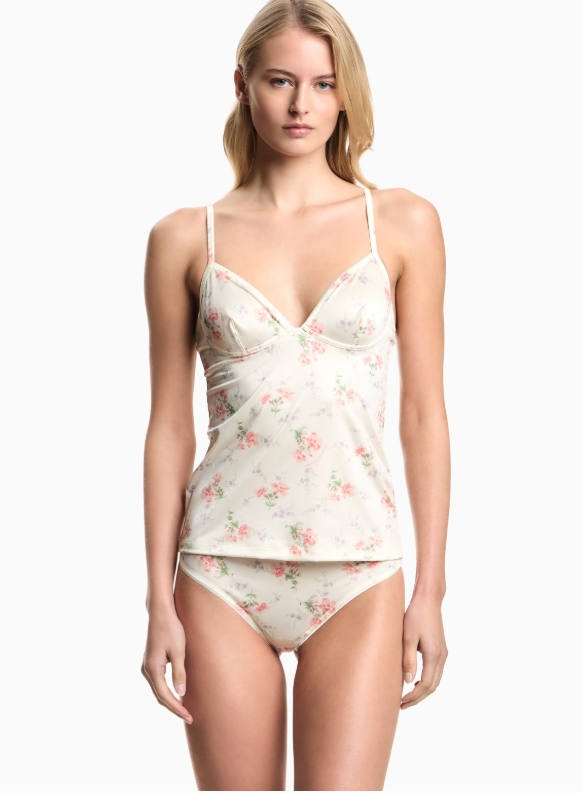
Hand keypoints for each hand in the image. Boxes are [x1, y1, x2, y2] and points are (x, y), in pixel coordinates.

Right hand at [141, 605, 192, 723]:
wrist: (160, 612)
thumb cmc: (171, 629)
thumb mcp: (179, 651)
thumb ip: (180, 673)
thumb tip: (181, 694)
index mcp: (152, 669)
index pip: (165, 695)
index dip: (177, 708)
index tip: (189, 716)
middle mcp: (146, 669)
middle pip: (160, 695)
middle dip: (174, 707)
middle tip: (189, 717)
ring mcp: (147, 665)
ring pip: (158, 689)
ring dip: (170, 699)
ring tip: (185, 708)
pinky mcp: (151, 661)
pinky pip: (159, 681)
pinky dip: (167, 689)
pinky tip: (178, 692)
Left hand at [401, 594, 447, 708]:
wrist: (428, 600)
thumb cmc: (416, 616)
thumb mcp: (407, 637)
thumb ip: (408, 659)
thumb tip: (408, 681)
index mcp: (434, 655)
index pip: (426, 685)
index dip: (414, 697)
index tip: (401, 703)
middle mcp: (442, 657)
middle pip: (432, 686)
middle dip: (418, 698)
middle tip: (402, 705)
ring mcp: (443, 653)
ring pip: (435, 680)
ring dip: (423, 690)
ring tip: (407, 697)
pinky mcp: (440, 649)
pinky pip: (435, 672)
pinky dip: (427, 681)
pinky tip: (414, 681)